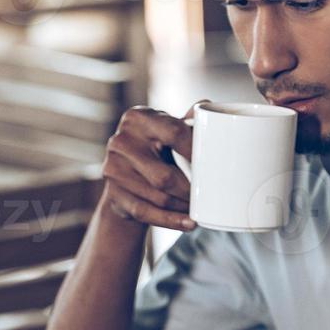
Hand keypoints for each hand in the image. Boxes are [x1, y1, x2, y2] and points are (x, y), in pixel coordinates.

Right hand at [100, 103, 204, 231]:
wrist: (124, 172)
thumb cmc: (155, 146)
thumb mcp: (167, 128)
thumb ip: (188, 120)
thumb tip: (208, 107)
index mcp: (138, 118)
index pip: (174, 133)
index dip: (197, 151)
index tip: (216, 165)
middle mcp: (120, 141)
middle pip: (165, 176)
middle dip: (191, 191)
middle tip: (209, 196)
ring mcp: (113, 170)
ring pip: (159, 197)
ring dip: (183, 207)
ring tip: (200, 208)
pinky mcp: (113, 195)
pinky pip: (146, 213)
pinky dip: (171, 220)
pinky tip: (189, 223)